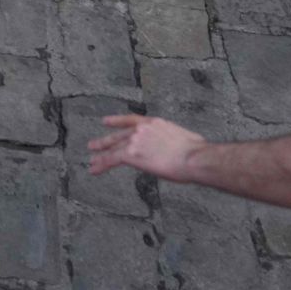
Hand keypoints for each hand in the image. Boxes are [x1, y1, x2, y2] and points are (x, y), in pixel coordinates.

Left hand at [87, 114, 204, 179]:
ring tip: (92, 160)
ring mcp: (135, 140)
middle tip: (93, 145)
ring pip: (113, 148)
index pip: (131, 120)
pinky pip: (112, 159)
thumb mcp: (186, 139)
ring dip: (101, 155)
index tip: (106, 122)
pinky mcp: (131, 154)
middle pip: (119, 135)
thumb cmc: (198, 153)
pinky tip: (94, 169)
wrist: (194, 157)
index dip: (117, 121)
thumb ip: (176, 142)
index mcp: (155, 123)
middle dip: (106, 141)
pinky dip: (102, 164)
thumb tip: (183, 149)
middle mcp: (142, 129)